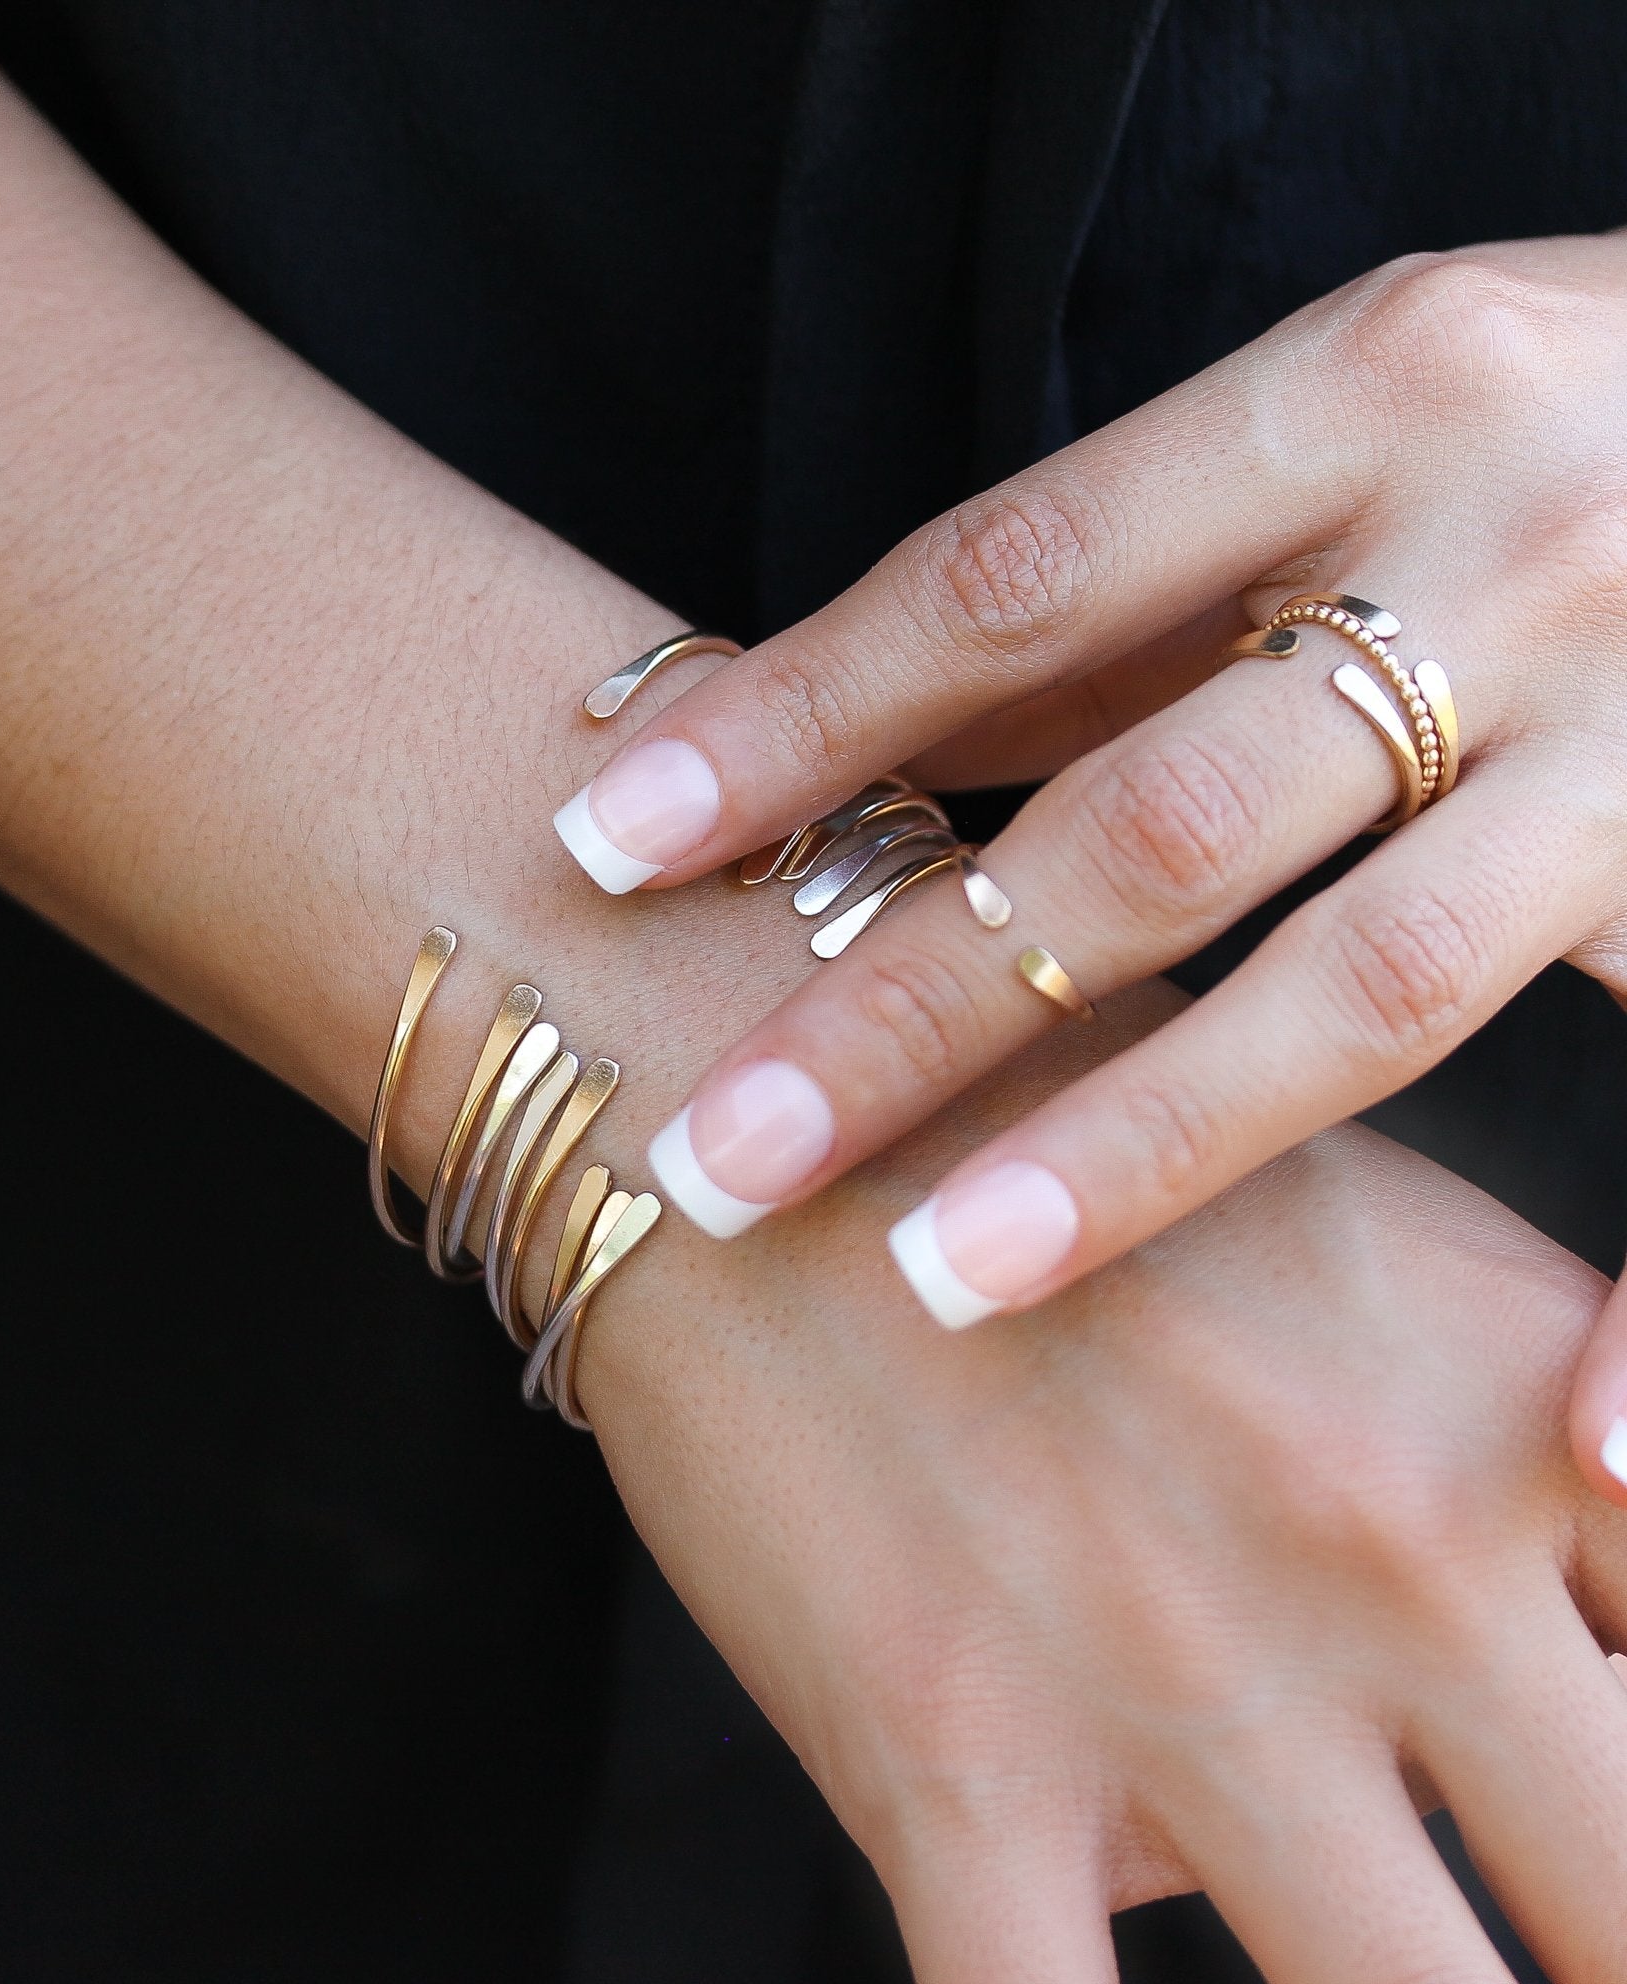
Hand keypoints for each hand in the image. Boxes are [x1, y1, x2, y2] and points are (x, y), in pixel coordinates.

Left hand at [547, 233, 1626, 1352]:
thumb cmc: (1551, 423)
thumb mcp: (1340, 436)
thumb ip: (1127, 602)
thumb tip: (860, 751)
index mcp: (1370, 391)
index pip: (1007, 584)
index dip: (796, 723)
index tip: (605, 842)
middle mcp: (1519, 547)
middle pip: (1151, 826)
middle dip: (912, 1004)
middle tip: (716, 1153)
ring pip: (1367, 993)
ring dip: (1141, 1157)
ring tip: (941, 1285)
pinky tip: (1569, 1439)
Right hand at [581, 985, 1626, 1983]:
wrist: (746, 1116)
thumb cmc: (1058, 1151)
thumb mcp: (1377, 1233)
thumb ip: (1559, 1440)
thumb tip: (1584, 1681)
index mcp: (1520, 1423)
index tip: (1602, 1854)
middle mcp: (1392, 1567)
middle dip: (1606, 1948)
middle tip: (1546, 1930)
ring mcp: (1175, 1684)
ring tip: (1375, 1965)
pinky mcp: (956, 1767)